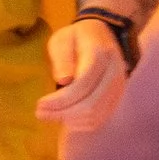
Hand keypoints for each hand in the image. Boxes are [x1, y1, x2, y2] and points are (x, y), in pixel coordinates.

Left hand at [36, 17, 128, 131]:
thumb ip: (62, 58)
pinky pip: (99, 119)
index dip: (60, 99)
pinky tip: (64, 116)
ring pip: (95, 116)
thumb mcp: (62, 39)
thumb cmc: (77, 38)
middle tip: (40, 113)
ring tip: (49, 115)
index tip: (40, 104)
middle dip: (63, 113)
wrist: (103, 36)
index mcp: (100, 55)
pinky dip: (80, 123)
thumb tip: (63, 80)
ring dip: (70, 120)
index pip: (83, 84)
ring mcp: (119, 88)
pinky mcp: (116, 99)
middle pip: (90, 105)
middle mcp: (114, 74)